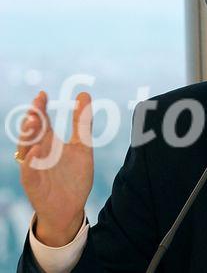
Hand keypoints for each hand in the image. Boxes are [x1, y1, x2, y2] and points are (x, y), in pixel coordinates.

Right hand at [17, 91, 93, 246]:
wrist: (70, 208)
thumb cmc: (73, 176)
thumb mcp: (82, 147)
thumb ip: (82, 123)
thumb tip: (84, 94)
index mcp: (48, 143)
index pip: (41, 122)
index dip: (40, 108)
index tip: (42, 94)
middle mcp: (38, 153)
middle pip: (32, 133)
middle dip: (33, 119)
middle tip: (36, 104)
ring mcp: (34, 168)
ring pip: (26, 149)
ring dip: (29, 136)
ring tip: (34, 121)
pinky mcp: (34, 184)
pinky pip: (28, 172)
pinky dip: (30, 161)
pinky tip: (35, 151)